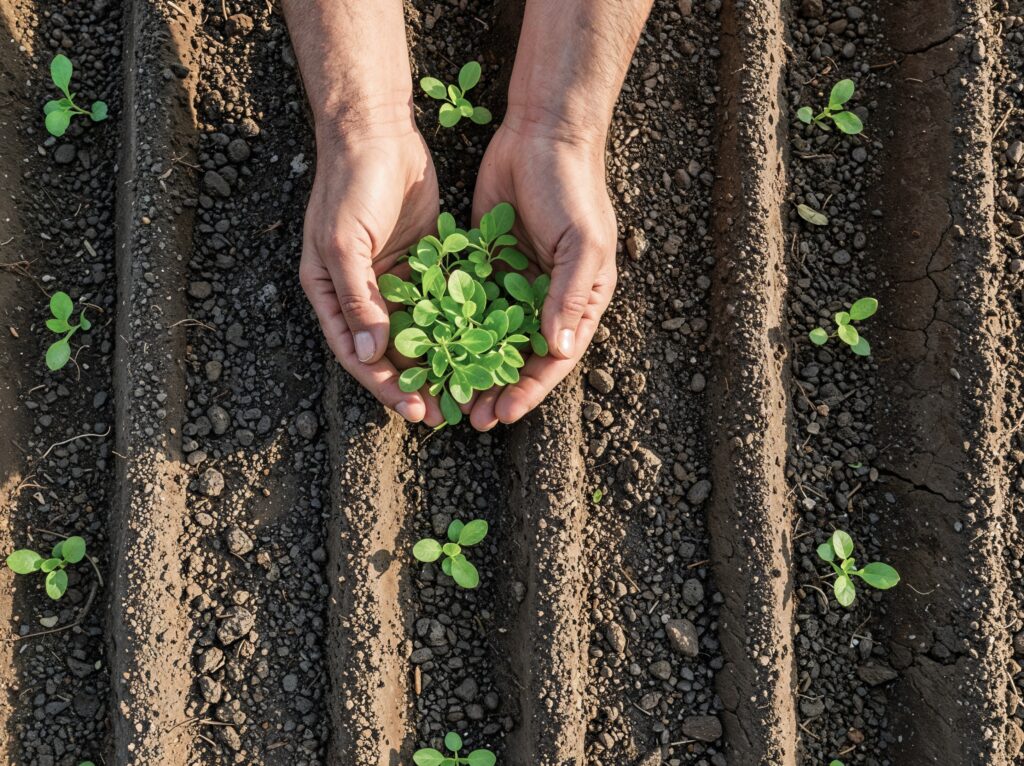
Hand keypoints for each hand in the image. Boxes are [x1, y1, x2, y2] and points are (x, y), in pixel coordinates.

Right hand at [299, 126, 445, 423]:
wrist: (376, 132)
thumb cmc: (348, 186)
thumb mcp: (344, 243)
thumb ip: (357, 299)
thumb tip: (371, 355)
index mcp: (331, 295)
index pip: (357, 354)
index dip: (384, 385)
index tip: (413, 411)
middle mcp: (361, 294)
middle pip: (389, 351)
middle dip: (416, 382)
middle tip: (445, 413)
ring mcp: (394, 279)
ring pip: (419, 332)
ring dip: (440, 360)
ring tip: (467, 389)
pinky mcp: (424, 263)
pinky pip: (440, 303)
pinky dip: (456, 325)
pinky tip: (480, 346)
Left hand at [468, 123, 616, 428]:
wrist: (542, 133)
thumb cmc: (573, 188)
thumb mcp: (581, 243)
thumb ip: (569, 295)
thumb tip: (558, 351)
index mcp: (579, 300)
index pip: (555, 358)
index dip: (529, 389)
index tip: (504, 413)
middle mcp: (546, 298)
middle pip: (519, 355)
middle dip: (495, 386)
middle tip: (469, 416)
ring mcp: (513, 282)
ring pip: (488, 335)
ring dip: (469, 364)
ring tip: (445, 392)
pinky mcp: (484, 262)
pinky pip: (465, 301)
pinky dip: (450, 325)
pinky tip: (429, 346)